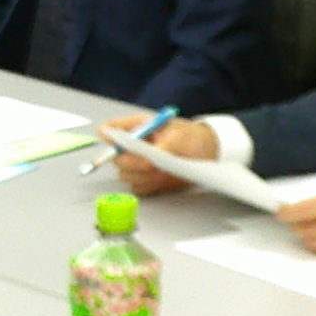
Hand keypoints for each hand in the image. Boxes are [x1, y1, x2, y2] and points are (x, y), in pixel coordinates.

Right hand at [99, 113, 217, 194]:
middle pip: (116, 158)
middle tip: (150, 165)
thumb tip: (146, 160)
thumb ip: (162, 147)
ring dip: (142, 176)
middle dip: (132, 163)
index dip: (109, 137)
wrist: (207, 155)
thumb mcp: (180, 137)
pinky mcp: (146, 180)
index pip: (112, 129)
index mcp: (138, 127)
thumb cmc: (192, 138)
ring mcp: (138, 164)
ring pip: (125, 175)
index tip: (115, 144)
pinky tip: (161, 181)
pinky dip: (148, 187)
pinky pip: (137, 188)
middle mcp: (134, 146)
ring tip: (162, 171)